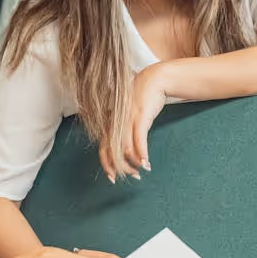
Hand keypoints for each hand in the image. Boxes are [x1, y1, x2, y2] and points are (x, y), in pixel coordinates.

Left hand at [99, 63, 166, 181]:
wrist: (153, 80)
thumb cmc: (141, 99)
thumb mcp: (129, 116)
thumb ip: (125, 131)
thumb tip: (127, 151)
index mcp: (111, 122)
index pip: (103, 148)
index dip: (106, 164)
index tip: (112, 177)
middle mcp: (115, 122)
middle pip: (113, 151)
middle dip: (122, 168)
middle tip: (132, 177)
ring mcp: (126, 119)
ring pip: (125, 148)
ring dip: (134, 163)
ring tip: (142, 170)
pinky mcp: (140, 115)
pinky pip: (139, 139)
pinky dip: (142, 154)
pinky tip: (146, 163)